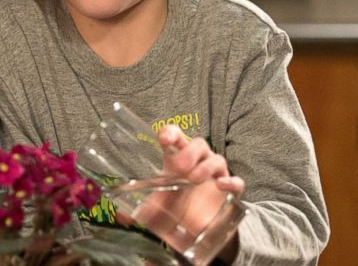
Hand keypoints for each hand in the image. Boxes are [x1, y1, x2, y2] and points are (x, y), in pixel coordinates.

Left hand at [152, 125, 242, 263]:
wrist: (205, 223)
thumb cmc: (179, 202)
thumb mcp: (159, 204)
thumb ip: (142, 207)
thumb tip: (120, 216)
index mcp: (178, 159)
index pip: (176, 137)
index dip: (171, 133)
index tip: (164, 138)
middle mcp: (198, 162)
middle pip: (198, 144)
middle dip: (189, 152)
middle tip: (179, 167)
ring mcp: (216, 174)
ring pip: (217, 159)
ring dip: (206, 166)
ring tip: (194, 179)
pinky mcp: (230, 191)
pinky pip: (236, 181)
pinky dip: (231, 182)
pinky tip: (221, 185)